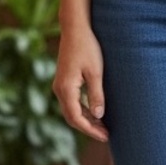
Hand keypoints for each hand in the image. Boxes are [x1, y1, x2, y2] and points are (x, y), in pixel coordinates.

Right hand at [52, 24, 108, 141]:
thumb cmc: (87, 47)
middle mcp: (59, 89)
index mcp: (66, 88)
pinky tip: (95, 112)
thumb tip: (98, 116)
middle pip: (72, 117)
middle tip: (106, 134)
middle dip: (88, 127)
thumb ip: (96, 94)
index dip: (90, 130)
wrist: (75, 28)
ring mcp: (60, 85)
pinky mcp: (64, 81)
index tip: (105, 136)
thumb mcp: (96, 71)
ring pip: (71, 110)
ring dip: (86, 119)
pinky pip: (72, 101)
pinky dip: (83, 109)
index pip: (76, 118)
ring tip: (103, 126)